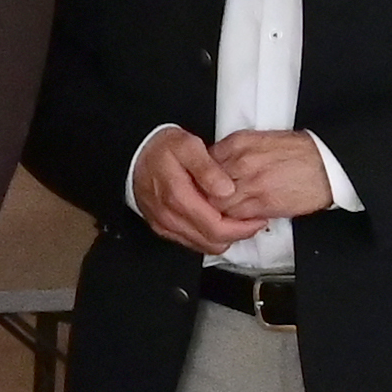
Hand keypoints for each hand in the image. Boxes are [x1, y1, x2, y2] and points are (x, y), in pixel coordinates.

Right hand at [130, 124, 261, 255]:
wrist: (134, 155)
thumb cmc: (162, 149)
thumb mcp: (187, 146)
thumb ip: (208, 168)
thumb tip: (227, 190)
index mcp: (179, 198)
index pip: (217, 227)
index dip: (242, 228)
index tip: (258, 219)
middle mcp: (170, 217)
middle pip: (212, 242)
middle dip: (237, 235)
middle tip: (253, 221)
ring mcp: (165, 226)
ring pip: (203, 246)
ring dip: (224, 237)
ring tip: (237, 220)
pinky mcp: (163, 229)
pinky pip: (191, 243)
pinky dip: (208, 237)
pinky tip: (217, 220)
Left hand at [206, 129, 339, 221]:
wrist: (326, 164)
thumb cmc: (297, 153)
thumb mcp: (259, 141)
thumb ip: (233, 153)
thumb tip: (214, 167)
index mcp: (238, 143)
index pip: (202, 163)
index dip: (199, 179)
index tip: (200, 187)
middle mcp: (240, 162)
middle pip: (205, 185)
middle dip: (203, 196)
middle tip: (205, 204)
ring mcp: (250, 183)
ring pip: (217, 204)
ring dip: (217, 211)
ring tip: (220, 214)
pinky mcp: (263, 204)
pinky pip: (236, 217)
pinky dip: (233, 221)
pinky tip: (238, 219)